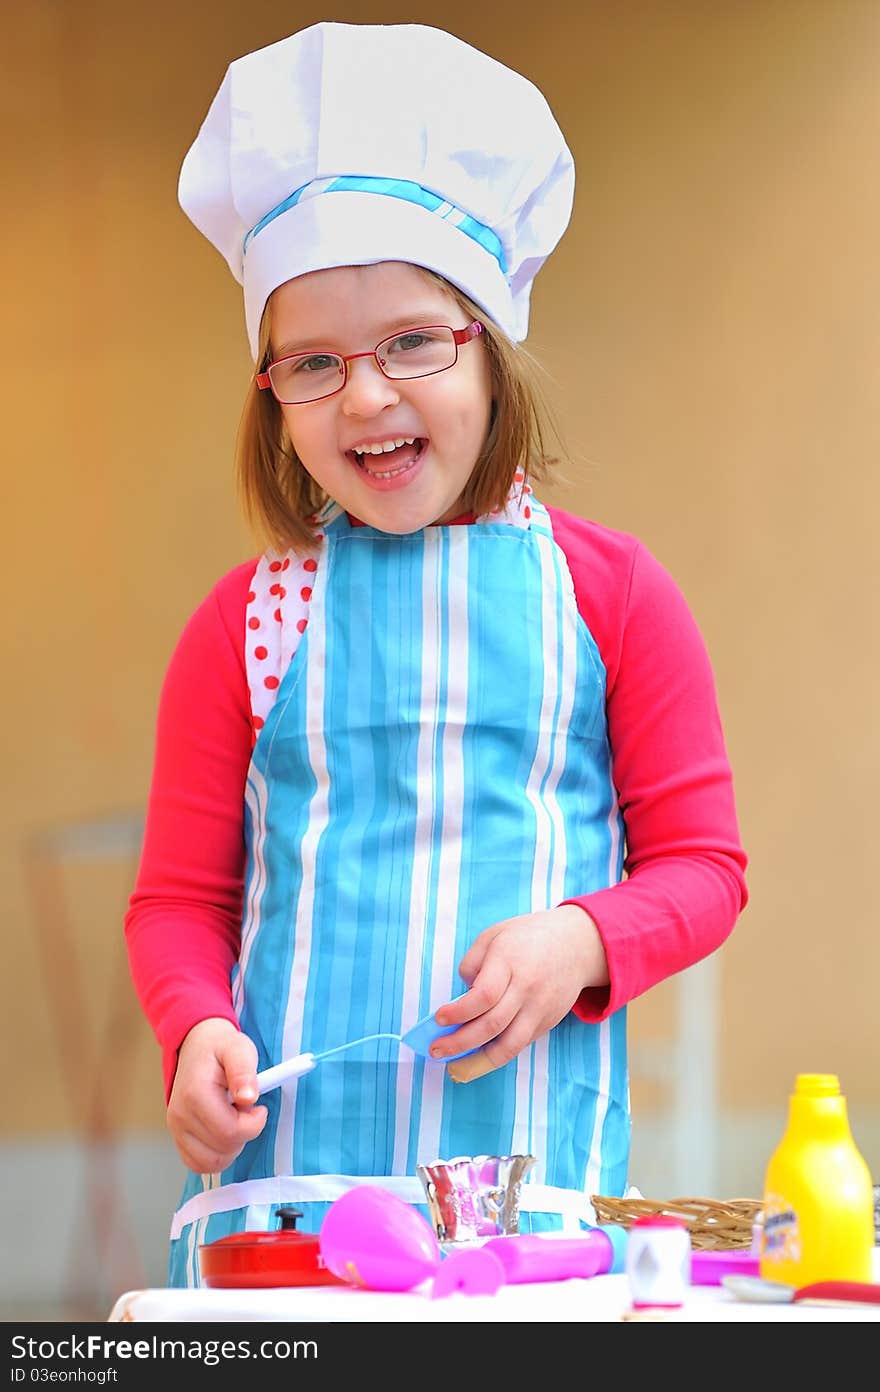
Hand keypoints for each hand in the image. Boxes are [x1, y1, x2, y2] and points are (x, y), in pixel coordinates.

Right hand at [167, 1017, 267, 1172]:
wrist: (196, 1047)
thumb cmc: (219, 1048)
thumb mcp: (238, 1048)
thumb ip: (244, 1071)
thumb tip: (247, 1098)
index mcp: (195, 1094)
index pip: (230, 1131)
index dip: (253, 1124)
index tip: (258, 1107)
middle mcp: (180, 1115)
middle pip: (223, 1149)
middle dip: (244, 1133)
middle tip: (245, 1110)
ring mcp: (176, 1129)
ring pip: (212, 1163)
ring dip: (232, 1146)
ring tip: (234, 1118)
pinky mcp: (178, 1138)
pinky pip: (199, 1164)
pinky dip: (217, 1155)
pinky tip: (224, 1131)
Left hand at [433, 905, 607, 1083]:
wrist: (578, 945)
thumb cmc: (528, 937)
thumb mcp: (494, 935)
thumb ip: (473, 962)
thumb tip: (462, 996)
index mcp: (510, 961)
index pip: (484, 996)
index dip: (459, 1012)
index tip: (439, 1018)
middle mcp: (527, 988)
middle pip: (492, 1025)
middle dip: (459, 1042)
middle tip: (436, 1049)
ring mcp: (540, 1008)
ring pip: (509, 1045)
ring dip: (477, 1059)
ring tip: (454, 1066)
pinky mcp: (548, 1022)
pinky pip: (520, 1045)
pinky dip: (496, 1056)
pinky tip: (476, 1057)